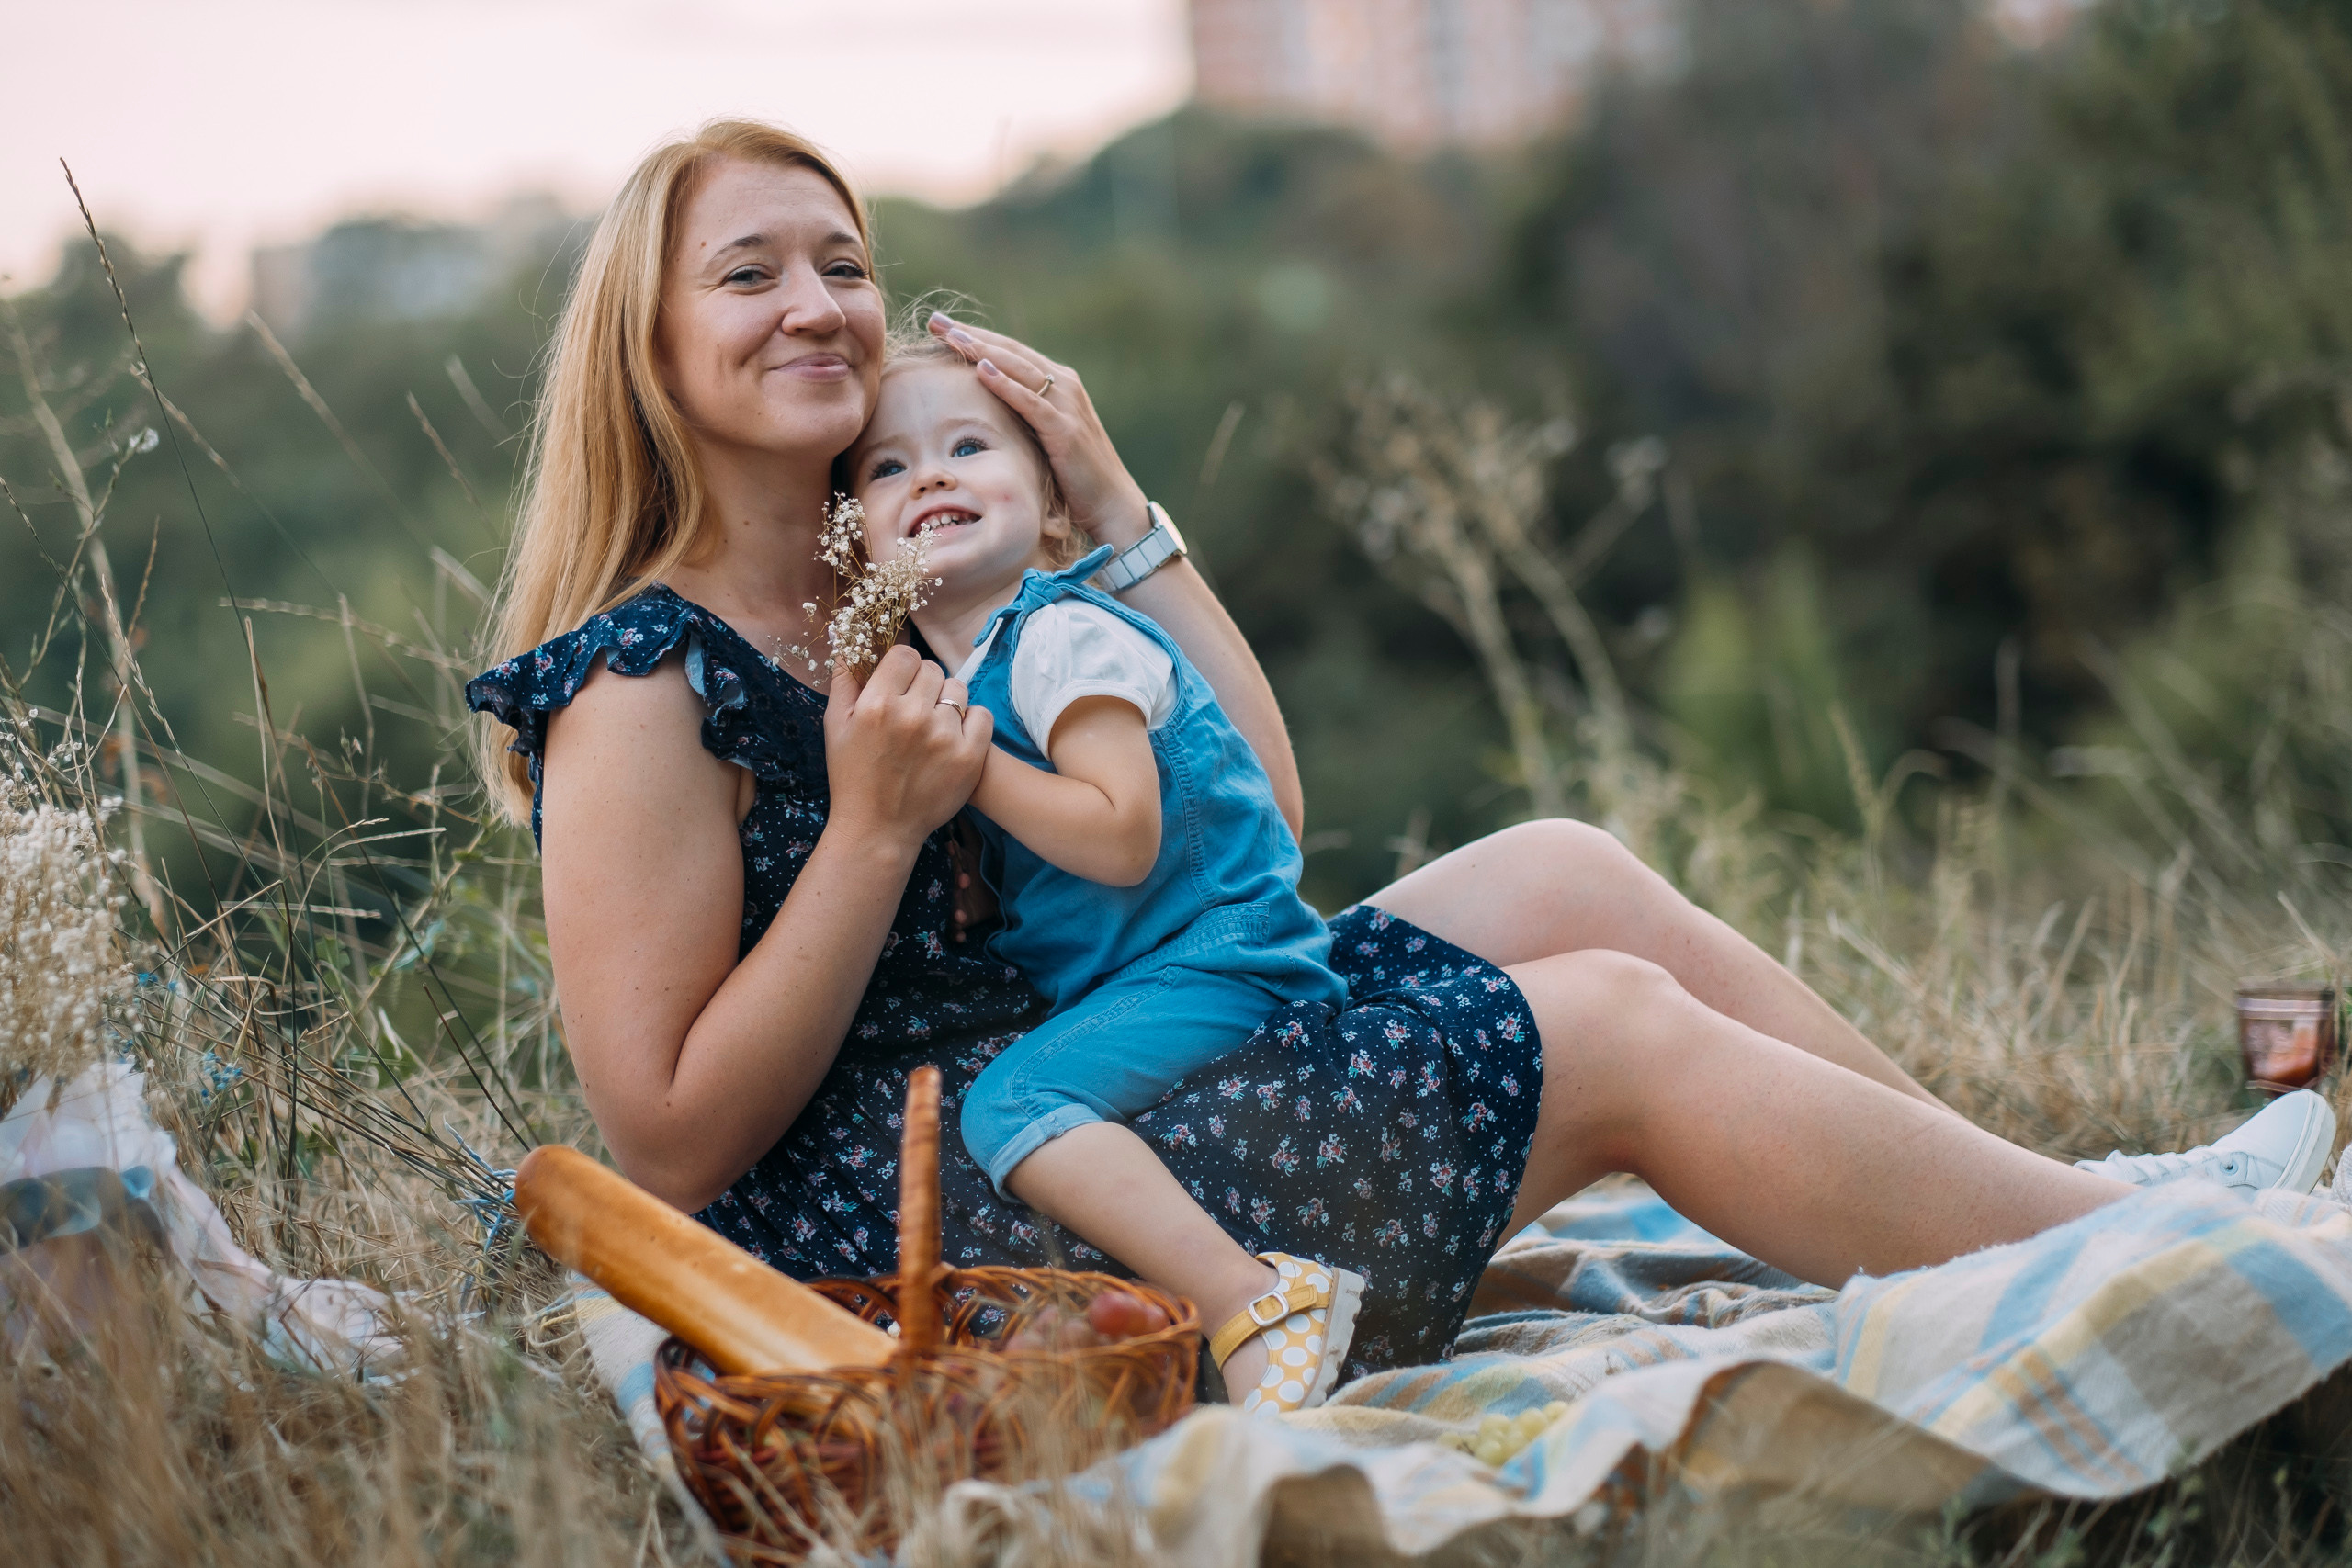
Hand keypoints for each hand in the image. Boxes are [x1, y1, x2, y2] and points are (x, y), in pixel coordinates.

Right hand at [823, 644, 992, 846]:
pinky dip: (971, 722)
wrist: (878, 829)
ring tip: (932, 726)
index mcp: (878, 704)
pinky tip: (953, 737)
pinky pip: (981, 715)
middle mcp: (913, 716)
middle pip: (933, 670)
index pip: (906, 655)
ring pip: (958, 690)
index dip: (903, 666)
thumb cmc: (853, 776)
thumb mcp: (836, 725)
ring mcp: (944, 737)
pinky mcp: (969, 757)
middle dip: (923, 685)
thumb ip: (845, 679)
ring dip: (947, 701)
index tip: (900, 683)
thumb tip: (852, 641)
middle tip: (914, 709)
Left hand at [927, 311, 1152, 548]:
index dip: (976, 336)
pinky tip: (981, 370)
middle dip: (971, 334)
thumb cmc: (1075, 476)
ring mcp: (1067, 405)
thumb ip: (1024, 416)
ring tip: (951, 337)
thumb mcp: (1046, 437)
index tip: (941, 326)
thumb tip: (986, 411)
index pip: (1011, 352)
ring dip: (983, 350)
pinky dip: (1006, 384)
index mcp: (1059, 384)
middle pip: (1011, 351)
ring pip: (1019, 368)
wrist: (1112, 503)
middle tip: (935, 320)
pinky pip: (1030, 402)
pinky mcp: (1065, 430)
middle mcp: (1065, 386)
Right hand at [947, 817, 999, 943]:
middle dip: (956, 887)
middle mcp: (952, 889)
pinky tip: (961, 938)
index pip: (954, 866)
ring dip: (954, 914)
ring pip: (950, 910)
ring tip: (960, 918)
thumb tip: (960, 809)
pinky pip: (955, 931)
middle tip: (965, 883)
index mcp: (957, 871)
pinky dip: (957, 935)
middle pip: (951, 888)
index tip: (961, 862)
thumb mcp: (974, 854)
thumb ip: (969, 834)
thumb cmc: (976, 872)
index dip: (957, 864)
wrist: (988, 900)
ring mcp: (954, 905)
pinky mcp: (960, 922)